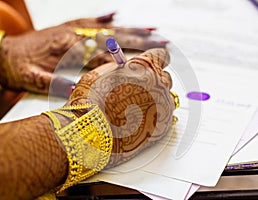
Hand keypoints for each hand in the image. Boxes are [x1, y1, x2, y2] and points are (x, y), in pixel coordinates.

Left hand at [0, 13, 166, 96]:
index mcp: (67, 48)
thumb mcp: (32, 79)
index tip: (145, 66)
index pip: (101, 55)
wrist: (3, 52)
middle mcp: (74, 34)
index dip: (124, 61)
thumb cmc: (19, 66)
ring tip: (152, 29)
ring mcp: (73, 28)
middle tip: (161, 44)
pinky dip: (106, 17)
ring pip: (107, 27)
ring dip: (130, 29)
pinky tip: (118, 14)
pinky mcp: (69, 26)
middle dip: (139, 42)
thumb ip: (54, 83)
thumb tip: (77, 89)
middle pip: (113, 37)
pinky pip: (91, 20)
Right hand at [67, 48, 173, 167]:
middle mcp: (159, 83)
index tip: (151, 64)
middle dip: (154, 81)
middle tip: (137, 89)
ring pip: (165, 97)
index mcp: (144, 66)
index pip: (161, 55)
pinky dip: (153, 116)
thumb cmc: (92, 102)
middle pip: (165, 77)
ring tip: (133, 109)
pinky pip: (164, 115)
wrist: (93, 134)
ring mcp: (165, 105)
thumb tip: (128, 68)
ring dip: (154, 99)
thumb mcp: (101, 75)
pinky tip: (137, 120)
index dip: (155, 59)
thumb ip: (120, 68)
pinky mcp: (165, 124)